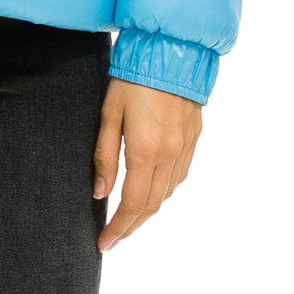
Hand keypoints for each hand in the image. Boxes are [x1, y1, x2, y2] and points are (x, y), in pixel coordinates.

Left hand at [93, 77, 201, 250]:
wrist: (172, 50)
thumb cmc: (133, 78)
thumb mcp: (109, 112)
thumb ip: (105, 154)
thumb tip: (100, 192)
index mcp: (145, 151)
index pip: (132, 205)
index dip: (118, 228)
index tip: (104, 242)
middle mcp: (169, 155)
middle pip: (151, 206)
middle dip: (131, 226)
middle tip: (113, 237)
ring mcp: (184, 148)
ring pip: (167, 194)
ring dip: (148, 210)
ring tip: (128, 216)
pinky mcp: (193, 139)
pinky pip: (179, 176)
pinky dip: (164, 190)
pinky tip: (151, 187)